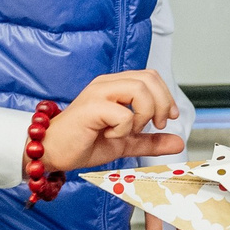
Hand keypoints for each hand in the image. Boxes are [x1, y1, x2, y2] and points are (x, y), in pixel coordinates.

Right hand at [41, 72, 185, 172]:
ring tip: (130, 130)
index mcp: (115, 86)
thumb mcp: (125, 143)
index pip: (151, 77)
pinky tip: (110, 136)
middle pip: (149, 78)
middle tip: (155, 124)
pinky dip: (124, 129)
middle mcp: (106, 84)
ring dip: (143, 114)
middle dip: (161, 104)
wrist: (52, 152)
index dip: (166, 96)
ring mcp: (98, 93)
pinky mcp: (90, 107)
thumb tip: (178, 142)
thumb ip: (150, 141)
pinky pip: (123, 114)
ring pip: (139, 89)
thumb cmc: (82, 142)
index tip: (168, 118)